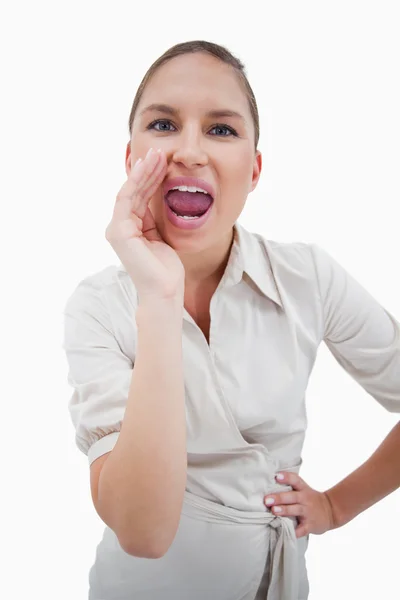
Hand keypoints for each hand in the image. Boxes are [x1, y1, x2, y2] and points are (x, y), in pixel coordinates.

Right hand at [105, 147, 184, 302]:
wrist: (165, 289)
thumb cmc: (166, 268)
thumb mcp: (161, 236)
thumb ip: (153, 218)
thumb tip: (158, 196)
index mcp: (130, 229)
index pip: (138, 197)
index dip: (149, 177)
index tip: (162, 160)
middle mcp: (120, 228)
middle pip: (133, 191)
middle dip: (146, 170)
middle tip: (159, 151)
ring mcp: (117, 229)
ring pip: (130, 191)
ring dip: (143, 171)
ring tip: (157, 154)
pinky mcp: (119, 231)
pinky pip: (128, 199)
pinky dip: (138, 181)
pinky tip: (149, 167)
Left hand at [264, 472, 335, 538]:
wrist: (331, 511)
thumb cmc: (311, 499)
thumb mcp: (304, 489)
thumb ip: (291, 487)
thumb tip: (269, 485)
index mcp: (303, 489)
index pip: (295, 480)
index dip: (286, 477)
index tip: (277, 476)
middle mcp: (306, 499)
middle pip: (292, 497)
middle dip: (279, 498)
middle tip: (267, 500)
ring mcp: (308, 512)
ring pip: (295, 510)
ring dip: (284, 510)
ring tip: (274, 510)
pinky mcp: (310, 525)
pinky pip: (302, 529)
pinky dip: (294, 532)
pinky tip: (285, 532)